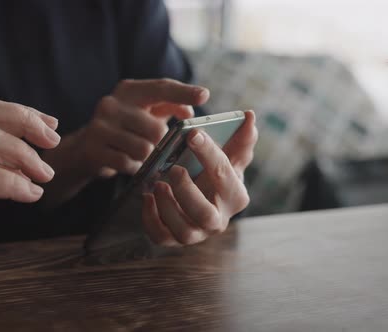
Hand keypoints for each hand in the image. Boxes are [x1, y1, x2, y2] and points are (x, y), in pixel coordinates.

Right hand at [40, 79, 209, 206]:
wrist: (85, 148)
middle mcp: (111, 104)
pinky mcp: (93, 149)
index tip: (204, 95)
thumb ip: (169, 107)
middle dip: (160, 143)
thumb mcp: (145, 112)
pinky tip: (126, 162)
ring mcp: (100, 126)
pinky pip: (127, 164)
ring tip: (137, 154)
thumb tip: (189, 113)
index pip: (161, 88)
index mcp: (128, 90)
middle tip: (153, 145)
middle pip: (156, 128)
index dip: (184, 92)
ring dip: (146, 157)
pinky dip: (132, 167)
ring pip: (143, 149)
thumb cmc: (125, 128)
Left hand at [142, 110, 257, 246]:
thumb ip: (240, 140)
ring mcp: (196, 233)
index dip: (209, 152)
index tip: (193, 134)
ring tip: (157, 184)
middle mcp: (218, 220)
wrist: (199, 199)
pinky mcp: (174, 239)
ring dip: (167, 207)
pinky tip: (147, 197)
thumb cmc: (215, 176)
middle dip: (187, 192)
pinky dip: (150, 219)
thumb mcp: (229, 158)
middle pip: (205, 215)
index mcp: (235, 197)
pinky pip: (161, 237)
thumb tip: (249, 115)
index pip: (224, 175)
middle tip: (174, 169)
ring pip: (183, 231)